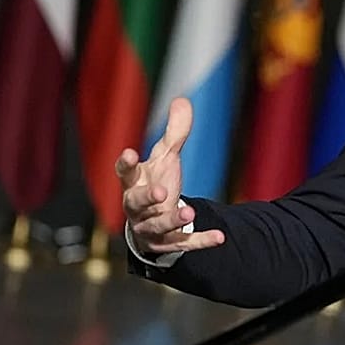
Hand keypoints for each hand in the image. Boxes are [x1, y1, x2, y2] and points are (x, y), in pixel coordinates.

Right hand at [117, 97, 225, 255]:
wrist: (151, 223)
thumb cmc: (155, 182)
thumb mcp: (166, 157)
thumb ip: (174, 133)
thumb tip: (182, 100)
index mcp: (133, 183)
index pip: (124, 172)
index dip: (126, 164)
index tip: (130, 152)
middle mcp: (136, 207)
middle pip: (135, 202)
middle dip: (146, 198)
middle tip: (160, 191)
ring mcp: (150, 227)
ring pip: (157, 226)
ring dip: (172, 220)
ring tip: (189, 212)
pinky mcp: (167, 244)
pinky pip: (183, 245)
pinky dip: (201, 241)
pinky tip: (220, 237)